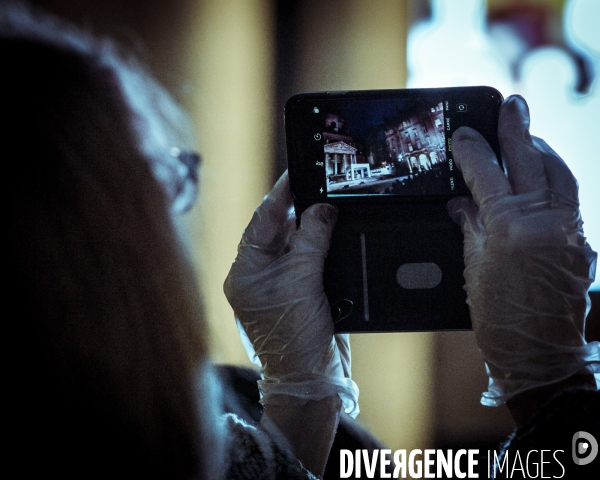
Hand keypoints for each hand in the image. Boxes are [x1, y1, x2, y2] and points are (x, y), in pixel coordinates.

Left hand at [224, 171, 357, 415]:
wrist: (312, 378)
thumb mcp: (301, 280)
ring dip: (313, 227)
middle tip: (321, 185)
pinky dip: (324, 246)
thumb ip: (311, 239)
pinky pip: (312, 260)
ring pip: (297, 244)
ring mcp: (281, 284)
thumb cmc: (295, 337)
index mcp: (245, 271)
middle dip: (299, 209)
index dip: (280, 195)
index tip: (297, 173)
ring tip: (331, 205)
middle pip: (279, 230)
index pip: (262, 222)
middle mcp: (259, 275)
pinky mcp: (302, 292)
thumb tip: (322, 208)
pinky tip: (336, 233)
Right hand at [448, 95, 598, 410]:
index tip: (461, 133)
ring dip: (541, 149)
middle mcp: (545, 223)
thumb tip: (463, 204)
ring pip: (559, 173)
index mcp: (510, 230)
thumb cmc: (500, 321)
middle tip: (512, 103)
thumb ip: (470, 228)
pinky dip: (555, 178)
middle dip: (517, 129)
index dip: (471, 150)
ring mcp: (570, 231)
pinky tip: (542, 174)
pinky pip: (570, 197)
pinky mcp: (582, 242)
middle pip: (530, 161)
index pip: (486, 175)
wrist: (541, 357)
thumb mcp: (473, 271)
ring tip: (528, 134)